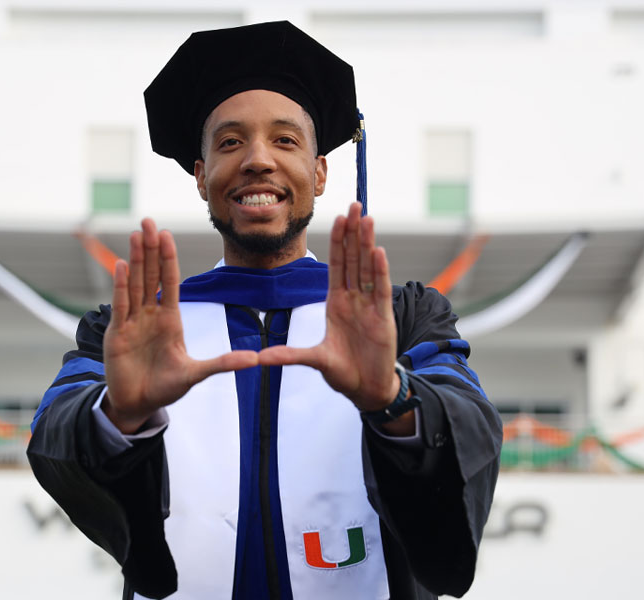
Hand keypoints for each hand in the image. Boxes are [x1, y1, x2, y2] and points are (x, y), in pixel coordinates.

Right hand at [102, 218, 258, 433]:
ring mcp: (131, 322)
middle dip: (150, 248)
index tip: (167, 234)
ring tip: (136, 234)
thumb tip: (255, 360)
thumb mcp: (196, 374)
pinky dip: (121, 285)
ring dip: (135, 259)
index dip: (168, 258)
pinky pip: (120, 305)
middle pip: (150, 275)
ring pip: (135, 284)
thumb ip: (222, 364)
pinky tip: (121, 265)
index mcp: (169, 319)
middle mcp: (149, 316)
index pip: (169, 282)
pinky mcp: (116, 334)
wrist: (138, 405)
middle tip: (149, 221)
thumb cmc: (165, 388)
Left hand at [259, 203, 411, 432]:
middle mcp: (354, 300)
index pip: (336, 265)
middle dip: (353, 232)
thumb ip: (290, 356)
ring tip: (367, 218)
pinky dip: (379, 271)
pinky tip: (378, 250)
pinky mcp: (383, 319)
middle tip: (354, 204)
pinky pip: (380, 290)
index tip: (338, 217)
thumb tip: (260, 359)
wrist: (366, 390)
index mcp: (337, 303)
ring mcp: (369, 307)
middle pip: (353, 259)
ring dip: (367, 243)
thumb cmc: (343, 372)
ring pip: (367, 268)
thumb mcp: (313, 360)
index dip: (337, 241)